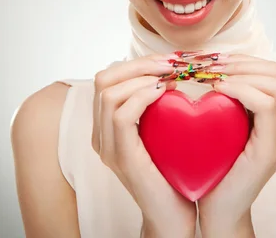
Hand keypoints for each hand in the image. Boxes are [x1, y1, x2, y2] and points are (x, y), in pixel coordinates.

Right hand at [92, 54, 196, 237]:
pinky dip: (143, 96)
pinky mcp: (121, 158)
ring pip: (108, 92)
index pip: (109, 77)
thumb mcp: (163, 132)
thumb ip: (157, 107)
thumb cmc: (175, 172)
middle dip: (140, 63)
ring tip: (172, 75)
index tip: (170, 60)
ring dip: (143, 76)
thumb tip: (170, 71)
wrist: (175, 216)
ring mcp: (107, 147)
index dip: (138, 62)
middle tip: (172, 63)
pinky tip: (165, 92)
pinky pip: (121, 115)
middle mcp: (100, 134)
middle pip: (103, 78)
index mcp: (107, 126)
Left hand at [196, 54, 275, 236]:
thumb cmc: (220, 163)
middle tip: (208, 63)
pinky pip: (267, 104)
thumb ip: (237, 97)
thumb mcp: (231, 122)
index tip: (213, 59)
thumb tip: (219, 61)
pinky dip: (241, 89)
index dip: (245, 59)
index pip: (275, 71)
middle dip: (241, 61)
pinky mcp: (274, 148)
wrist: (220, 206)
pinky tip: (217, 88)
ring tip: (209, 74)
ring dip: (240, 72)